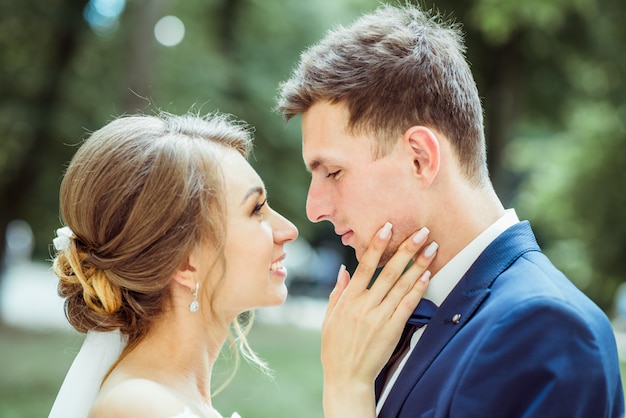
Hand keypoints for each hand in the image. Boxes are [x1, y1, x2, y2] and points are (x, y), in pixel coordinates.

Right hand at [321, 222, 436, 417]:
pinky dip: (417, 289)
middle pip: (388, 272)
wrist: (347, 377)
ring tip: (431, 248)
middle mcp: (364, 305)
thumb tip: (344, 269)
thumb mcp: (329, 318)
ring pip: (401, 285)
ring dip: (418, 265)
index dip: (376, 246)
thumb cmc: (335, 348)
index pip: (364, 266)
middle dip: (406, 249)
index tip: (387, 227)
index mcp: (347, 299)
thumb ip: (338, 292)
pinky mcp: (392, 329)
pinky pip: (407, 305)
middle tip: (421, 231)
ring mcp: (379, 317)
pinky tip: (426, 275)